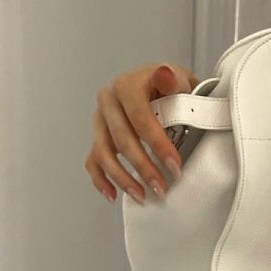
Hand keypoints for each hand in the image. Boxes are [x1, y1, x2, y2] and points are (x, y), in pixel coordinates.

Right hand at [85, 62, 199, 204]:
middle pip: (121, 139)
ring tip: (141, 196)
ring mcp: (100, 120)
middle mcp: (108, 101)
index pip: (140, 118)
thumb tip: (164, 75)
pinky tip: (112, 195)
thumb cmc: (171, 87)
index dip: (157, 144)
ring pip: (104, 153)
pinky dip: (100, 179)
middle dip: (142, 167)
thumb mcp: (178, 79)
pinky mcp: (98, 136)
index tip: (174, 166)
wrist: (163, 89)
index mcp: (127, 85)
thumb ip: (171, 78)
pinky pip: (93, 160)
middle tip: (161, 187)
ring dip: (122, 178)